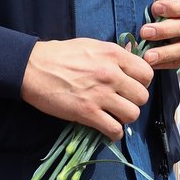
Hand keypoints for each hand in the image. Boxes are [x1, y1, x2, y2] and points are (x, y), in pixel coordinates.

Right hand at [22, 37, 153, 139]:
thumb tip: (130, 63)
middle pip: (142, 96)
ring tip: (114, 115)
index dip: (141, 82)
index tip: (130, 86)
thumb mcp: (91, 46)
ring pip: (132, 114)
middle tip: (121, 102)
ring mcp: (100, 94)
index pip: (146, 73)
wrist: (33, 68)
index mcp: (113, 54)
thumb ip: (113, 55)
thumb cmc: (60, 55)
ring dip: (125, 117)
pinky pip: (115, 129)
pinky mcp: (87, 113)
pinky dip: (114, 132)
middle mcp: (111, 74)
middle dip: (134, 101)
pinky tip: (107, 128)